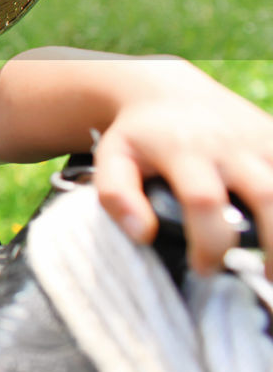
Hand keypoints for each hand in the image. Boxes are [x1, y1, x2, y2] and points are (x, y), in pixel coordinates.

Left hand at [92, 63, 272, 277]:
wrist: (167, 89)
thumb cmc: (139, 135)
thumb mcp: (112, 158)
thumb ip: (116, 195)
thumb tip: (143, 235)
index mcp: (185, 149)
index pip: (204, 201)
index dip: (209, 242)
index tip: (203, 269)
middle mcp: (230, 144)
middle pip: (268, 197)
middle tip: (265, 281)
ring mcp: (261, 141)